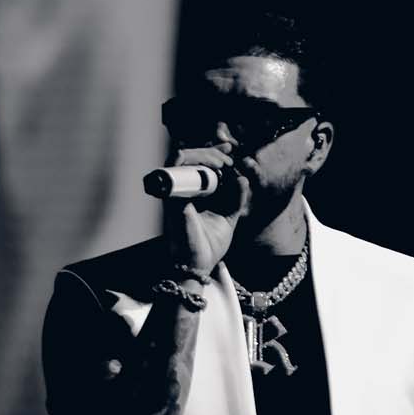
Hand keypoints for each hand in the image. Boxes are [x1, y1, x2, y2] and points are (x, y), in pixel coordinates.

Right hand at [162, 146, 247, 276]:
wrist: (199, 265)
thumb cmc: (210, 244)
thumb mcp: (229, 216)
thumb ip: (236, 198)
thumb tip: (242, 177)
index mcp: (193, 193)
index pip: (197, 164)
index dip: (212, 152)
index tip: (229, 149)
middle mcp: (181, 191)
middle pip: (188, 157)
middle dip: (210, 152)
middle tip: (228, 160)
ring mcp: (174, 194)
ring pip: (180, 159)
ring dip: (203, 155)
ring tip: (223, 163)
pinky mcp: (171, 199)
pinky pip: (174, 173)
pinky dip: (191, 164)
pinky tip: (213, 169)